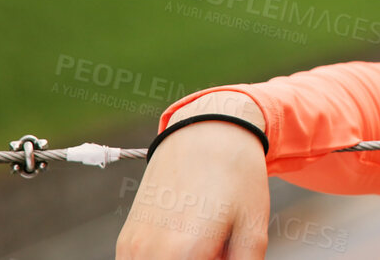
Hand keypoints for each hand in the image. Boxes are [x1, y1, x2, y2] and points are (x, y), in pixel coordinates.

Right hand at [115, 120, 269, 258]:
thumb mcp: (254, 227)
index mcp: (183, 254)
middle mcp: (148, 255)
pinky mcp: (125, 242)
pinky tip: (189, 242)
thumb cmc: (236, 176)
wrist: (206, 132)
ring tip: (207, 244)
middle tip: (219, 248)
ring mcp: (131, 249)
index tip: (223, 253)